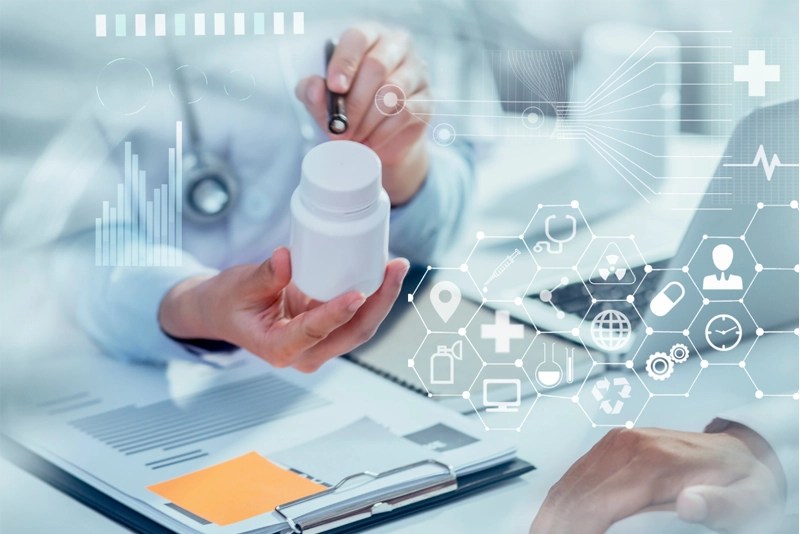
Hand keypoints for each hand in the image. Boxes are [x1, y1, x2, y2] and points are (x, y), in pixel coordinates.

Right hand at [158, 247, 408, 371]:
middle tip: (394, 269)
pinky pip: (357, 317)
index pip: (314, 332)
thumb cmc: (229, 303)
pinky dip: (373, 296)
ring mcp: (320, 345)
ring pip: (360, 328)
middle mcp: (305, 353)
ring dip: (382, 298)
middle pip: (352, 333)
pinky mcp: (329, 331)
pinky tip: (384, 274)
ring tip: (396, 267)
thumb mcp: (240, 285)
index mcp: (279, 348)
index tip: (357, 294)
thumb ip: (265, 275)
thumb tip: (287, 258)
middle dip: (379, 302)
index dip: (337, 314)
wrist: (225, 311)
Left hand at [295, 24, 432, 205]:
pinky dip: (383, 131)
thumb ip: (311, 91)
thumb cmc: (349, 108)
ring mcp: (416, 72)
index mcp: (369, 36)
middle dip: (355, 102)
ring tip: (353, 136)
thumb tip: (315, 88)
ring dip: (368, 119)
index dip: (345, 62)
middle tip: (340, 127)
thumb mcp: (323, 99)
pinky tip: (369, 141)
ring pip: (393, 91)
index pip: (358, 38)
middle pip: (378, 66)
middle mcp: (397, 47)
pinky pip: (407, 112)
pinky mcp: (426, 99)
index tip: (334, 88)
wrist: (379, 139)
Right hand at [530, 426, 785, 533]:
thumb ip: (720, 505)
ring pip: (570, 481)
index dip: (578, 529)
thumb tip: (690, 504)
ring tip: (543, 533)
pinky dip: (560, 499)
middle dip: (555, 524)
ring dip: (551, 513)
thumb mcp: (746, 500)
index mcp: (658, 461)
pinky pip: (576, 473)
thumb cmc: (738, 482)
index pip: (601, 502)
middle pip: (576, 492)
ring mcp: (617, 443)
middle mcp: (630, 446)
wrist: (738, 452)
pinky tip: (553, 518)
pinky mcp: (611, 445)